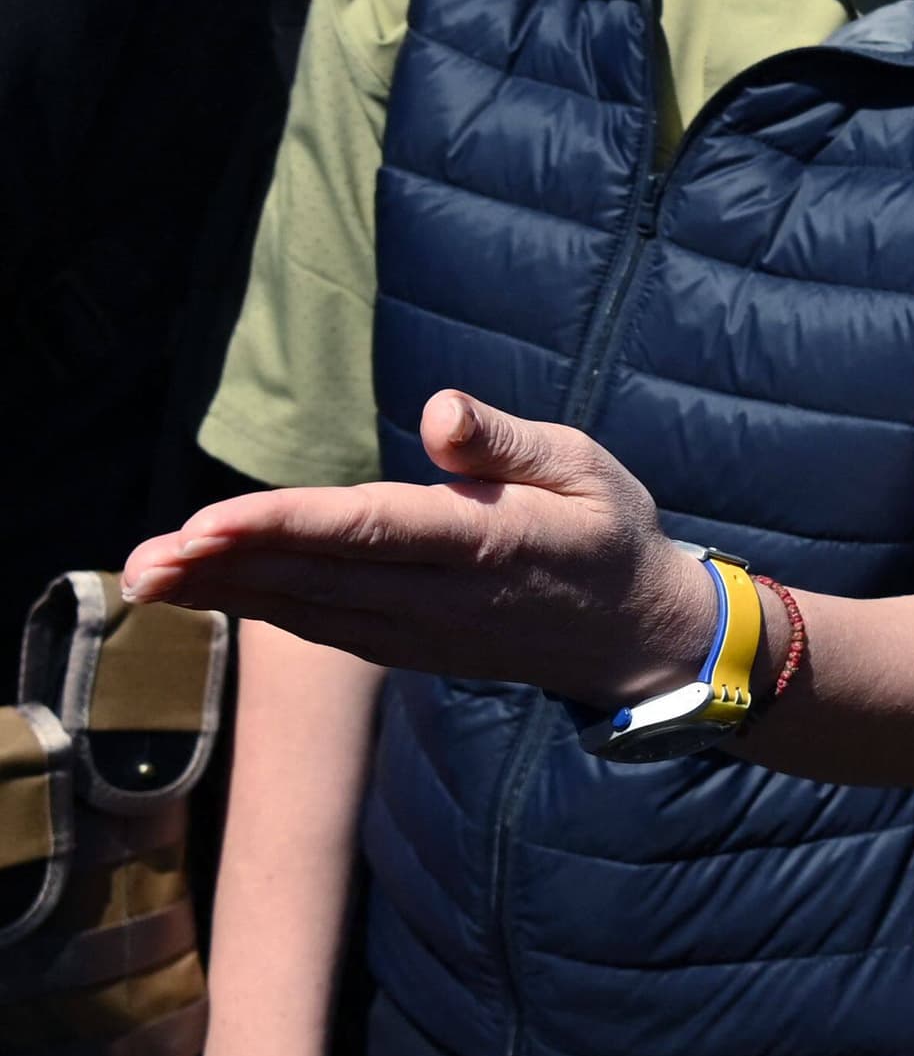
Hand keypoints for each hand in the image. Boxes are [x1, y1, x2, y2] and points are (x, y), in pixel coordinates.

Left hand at [122, 390, 719, 705]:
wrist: (633, 633)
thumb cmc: (607, 530)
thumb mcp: (586, 465)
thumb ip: (506, 441)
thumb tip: (437, 408)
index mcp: (488, 542)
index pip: (370, 530)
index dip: (283, 527)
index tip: (205, 524)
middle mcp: (444, 597)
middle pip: (317, 580)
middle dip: (223, 568)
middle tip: (139, 561)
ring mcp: (421, 632)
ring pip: (307, 610)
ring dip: (224, 592)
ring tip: (145, 576)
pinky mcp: (406, 647)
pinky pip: (321, 626)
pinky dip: (260, 608)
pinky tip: (208, 591)